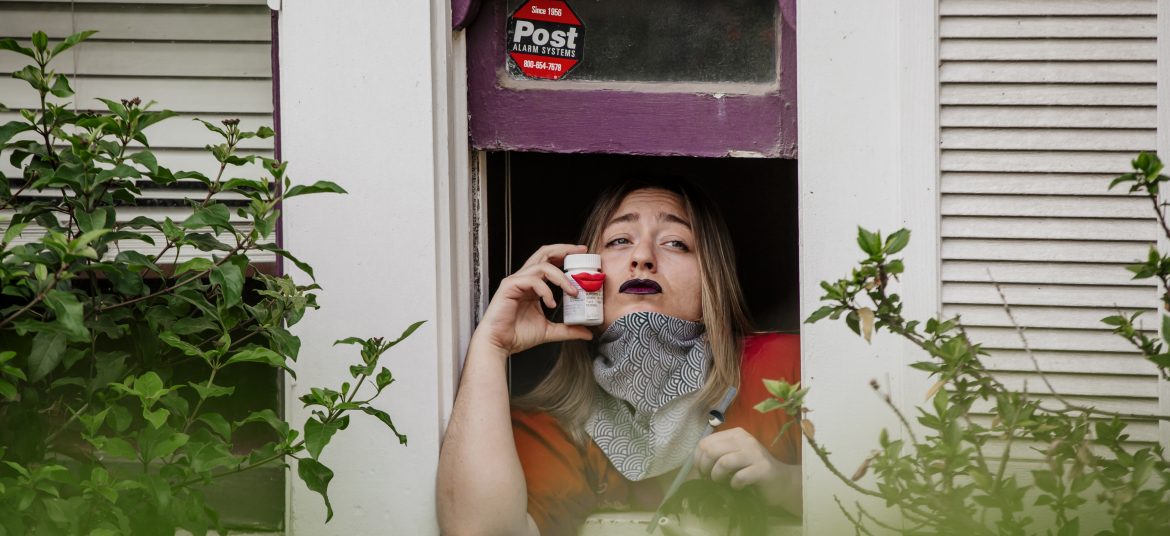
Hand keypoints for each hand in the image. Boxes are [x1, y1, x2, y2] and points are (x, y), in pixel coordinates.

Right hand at [471, 244, 594, 355]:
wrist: (499, 344)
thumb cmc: (517, 335)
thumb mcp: (550, 331)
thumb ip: (568, 330)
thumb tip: (588, 333)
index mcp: (533, 285)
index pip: (550, 262)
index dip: (566, 255)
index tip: (583, 255)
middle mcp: (525, 279)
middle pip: (544, 253)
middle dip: (565, 250)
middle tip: (581, 252)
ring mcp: (516, 281)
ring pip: (542, 265)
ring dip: (561, 277)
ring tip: (572, 291)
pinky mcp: (510, 287)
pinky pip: (532, 280)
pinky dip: (545, 290)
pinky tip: (551, 304)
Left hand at [694, 427, 800, 514]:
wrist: (781, 482)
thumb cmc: (752, 471)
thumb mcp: (733, 458)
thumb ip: (717, 456)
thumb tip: (694, 466)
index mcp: (735, 434)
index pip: (705, 442)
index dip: (698, 459)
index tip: (702, 472)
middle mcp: (745, 440)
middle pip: (711, 450)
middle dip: (705, 468)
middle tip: (710, 478)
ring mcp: (755, 453)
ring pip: (723, 462)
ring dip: (717, 476)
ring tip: (721, 482)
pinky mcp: (763, 469)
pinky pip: (739, 477)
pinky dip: (734, 484)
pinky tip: (737, 487)